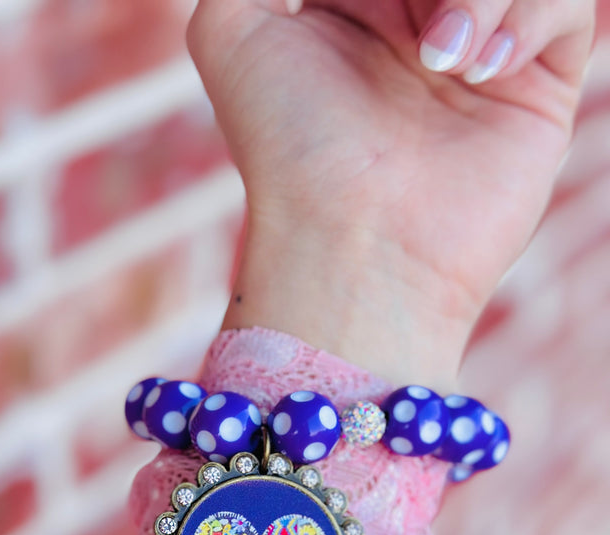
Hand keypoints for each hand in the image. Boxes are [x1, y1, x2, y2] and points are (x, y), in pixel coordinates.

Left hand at [188, 0, 595, 386]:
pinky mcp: (537, 82)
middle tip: (419, 18)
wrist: (355, 246)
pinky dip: (527, 12)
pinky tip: (475, 66)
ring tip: (440, 53)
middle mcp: (420, 15)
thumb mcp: (231, 27)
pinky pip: (567, 1)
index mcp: (351, 0)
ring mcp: (482, 45)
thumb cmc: (288, 147)